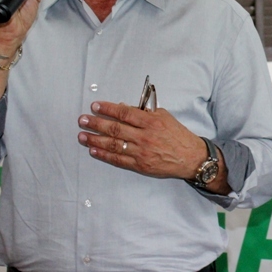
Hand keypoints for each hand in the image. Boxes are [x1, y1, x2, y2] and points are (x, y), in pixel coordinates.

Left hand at [78, 101, 230, 192]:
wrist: (190, 157)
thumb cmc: (178, 135)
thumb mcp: (164, 117)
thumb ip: (145, 112)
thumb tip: (124, 108)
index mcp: (150, 121)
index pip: (124, 113)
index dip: (108, 109)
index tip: (95, 106)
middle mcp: (144, 136)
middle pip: (115, 129)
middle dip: (96, 124)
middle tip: (82, 120)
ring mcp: (141, 152)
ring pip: (113, 144)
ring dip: (95, 140)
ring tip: (82, 136)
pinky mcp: (140, 165)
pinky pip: (118, 159)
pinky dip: (104, 155)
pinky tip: (93, 150)